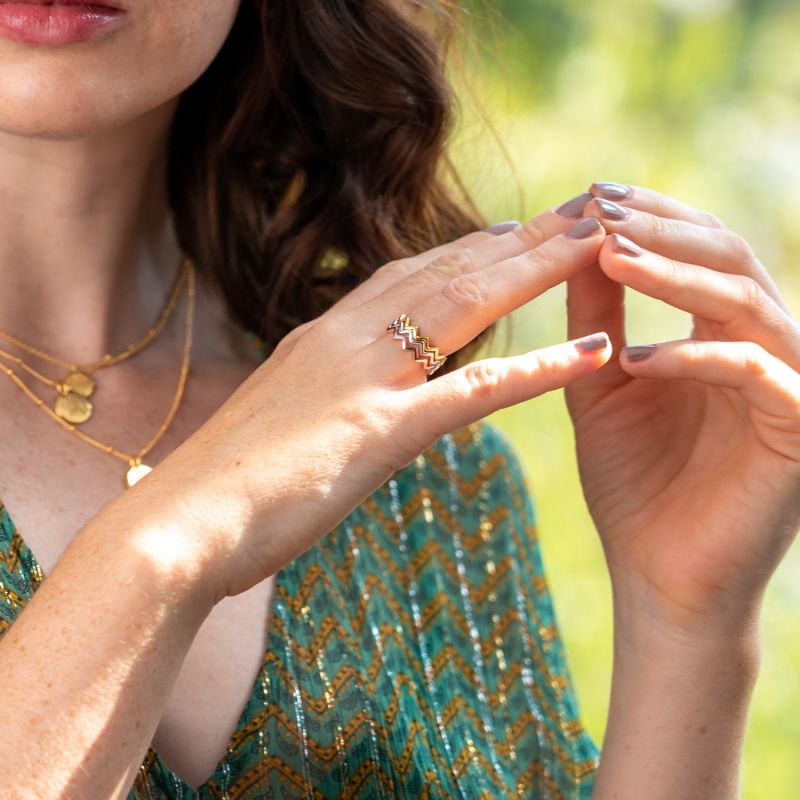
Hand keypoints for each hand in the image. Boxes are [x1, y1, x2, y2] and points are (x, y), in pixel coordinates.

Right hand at [132, 207, 610, 600]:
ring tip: (600, 242)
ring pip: (464, 305)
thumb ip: (321, 397)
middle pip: (446, 269)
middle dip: (518, 237)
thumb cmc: (222, 485)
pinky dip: (538, 370)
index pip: (406, 274)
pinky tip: (592, 353)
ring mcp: (361, 379)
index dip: (466, 247)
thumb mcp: (280, 422)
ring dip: (537, 270)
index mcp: (321, 338)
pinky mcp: (377, 432)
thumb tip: (347, 399)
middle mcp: (344, 339)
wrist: (176, 526)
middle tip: (580, 209)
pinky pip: (472, 393)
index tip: (514, 230)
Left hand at [564, 182, 799, 638]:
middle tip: (600, 209)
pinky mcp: (799, 430)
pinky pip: (754, 371)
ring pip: (745, 301)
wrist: (658, 573)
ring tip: (611, 255)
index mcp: (722, 333)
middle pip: (729, 257)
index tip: (591, 194)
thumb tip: (579, 239)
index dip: (651, 215)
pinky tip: (633, 358)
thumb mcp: (600, 383)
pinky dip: (694, 357)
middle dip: (663, 228)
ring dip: (677, 274)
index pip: (700, 248)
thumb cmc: (633, 481)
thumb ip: (597, 315)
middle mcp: (765, 347)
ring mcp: (790, 385)